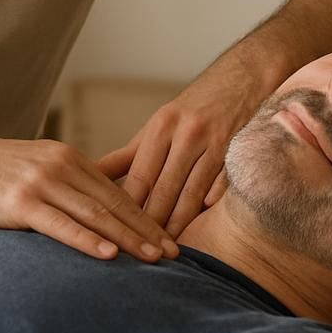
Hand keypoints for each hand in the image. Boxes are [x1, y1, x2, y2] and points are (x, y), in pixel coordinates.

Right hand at [0, 132, 176, 262]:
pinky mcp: (18, 202)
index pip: (116, 190)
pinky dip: (88, 239)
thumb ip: (66, 179)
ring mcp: (40, 183)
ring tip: (154, 258)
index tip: (169, 237)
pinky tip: (109, 253)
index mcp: (67, 157)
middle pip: (113, 203)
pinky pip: (60, 224)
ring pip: (95, 214)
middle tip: (176, 254)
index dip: (146, 215)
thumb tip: (98, 200)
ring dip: (129, 237)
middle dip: (147, 229)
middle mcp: (59, 166)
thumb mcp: (35, 164)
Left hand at [97, 63, 268, 236]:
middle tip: (139, 253)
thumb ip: (127, 156)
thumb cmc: (191, 110)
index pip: (140, 176)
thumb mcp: (157, 127)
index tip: (116, 233)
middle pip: (164, 189)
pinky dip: (210, 207)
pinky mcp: (238, 152)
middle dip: (151, 223)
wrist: (240, 79)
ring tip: (166, 251)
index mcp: (161, 128)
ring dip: (178, 223)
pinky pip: (222, 186)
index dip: (127, 208)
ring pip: (192, 193)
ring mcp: (214, 142)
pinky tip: (200, 227)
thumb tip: (91, 177)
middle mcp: (186, 134)